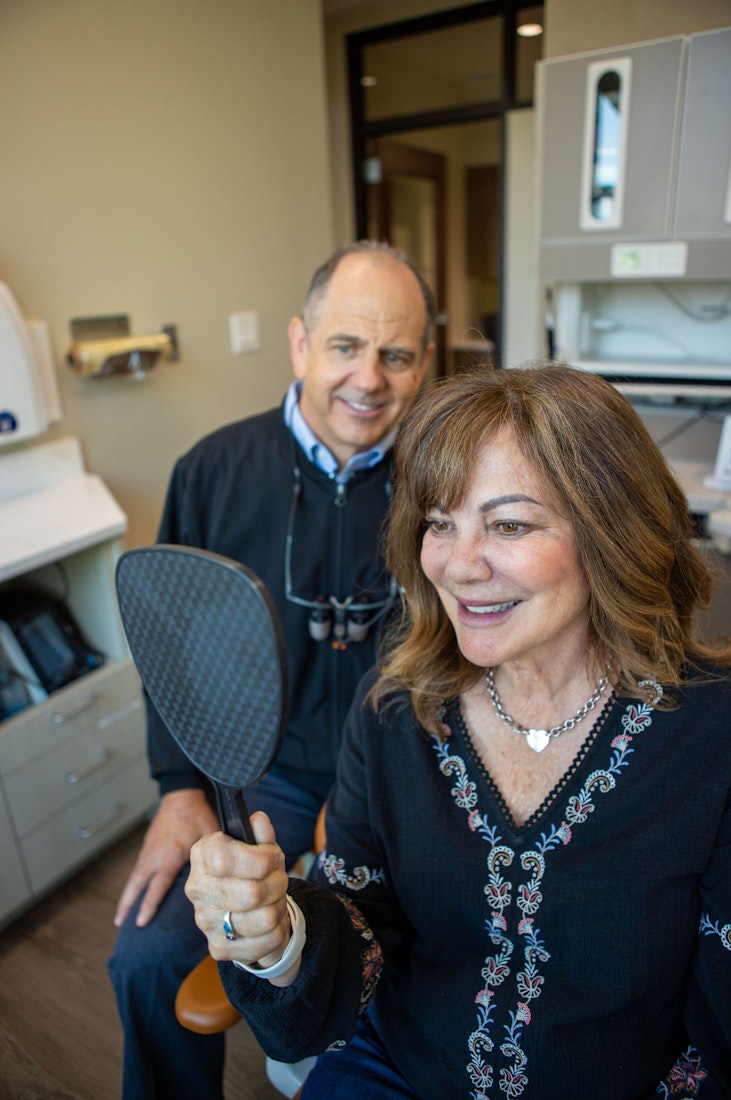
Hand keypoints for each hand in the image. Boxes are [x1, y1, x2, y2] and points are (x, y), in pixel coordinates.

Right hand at [114, 789, 218, 927]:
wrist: (181, 794)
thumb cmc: (197, 813)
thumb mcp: (210, 833)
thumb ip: (215, 855)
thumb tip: (226, 874)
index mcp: (171, 855)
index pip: (157, 886)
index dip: (149, 905)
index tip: (140, 923)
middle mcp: (155, 855)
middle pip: (136, 884)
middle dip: (128, 905)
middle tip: (119, 924)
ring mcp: (149, 850)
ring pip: (134, 877)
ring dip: (127, 895)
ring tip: (120, 915)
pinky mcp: (148, 845)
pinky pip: (137, 868)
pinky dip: (132, 883)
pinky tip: (133, 892)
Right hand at [186, 812, 297, 986]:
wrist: (241, 905)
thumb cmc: (249, 868)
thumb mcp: (257, 845)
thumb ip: (261, 833)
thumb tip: (259, 820)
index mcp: (202, 855)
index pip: (226, 860)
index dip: (261, 859)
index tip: (273, 857)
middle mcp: (197, 888)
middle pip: (252, 893)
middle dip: (278, 884)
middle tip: (279, 879)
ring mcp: (204, 921)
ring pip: (263, 919)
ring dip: (279, 907)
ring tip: (274, 899)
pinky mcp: (218, 947)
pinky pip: (265, 943)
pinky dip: (277, 931)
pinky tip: (270, 921)